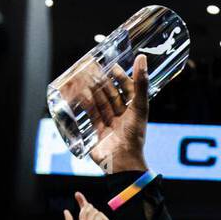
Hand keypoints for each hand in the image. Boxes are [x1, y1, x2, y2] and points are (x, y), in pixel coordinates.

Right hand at [84, 53, 148, 173]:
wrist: (122, 162)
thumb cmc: (134, 136)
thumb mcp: (139, 107)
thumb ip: (141, 83)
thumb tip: (142, 57)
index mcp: (134, 111)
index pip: (128, 89)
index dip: (121, 77)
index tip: (113, 66)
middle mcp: (122, 116)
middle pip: (111, 95)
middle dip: (102, 82)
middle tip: (93, 69)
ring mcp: (109, 123)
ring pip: (99, 103)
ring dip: (92, 91)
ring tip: (83, 78)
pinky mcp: (97, 131)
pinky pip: (90, 115)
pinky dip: (84, 104)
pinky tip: (78, 94)